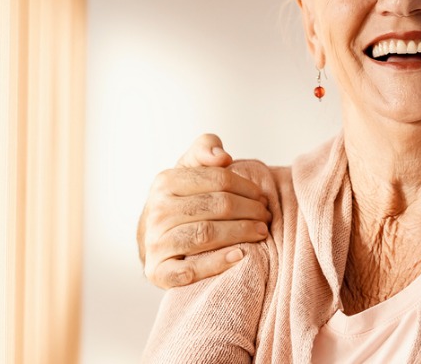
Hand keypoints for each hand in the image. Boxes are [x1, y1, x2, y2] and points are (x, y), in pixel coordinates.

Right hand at [137, 133, 277, 288]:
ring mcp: (156, 243)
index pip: (217, 180)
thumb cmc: (181, 201)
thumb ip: (204, 149)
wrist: (154, 240)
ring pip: (206, 235)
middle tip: (266, 216)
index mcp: (165, 182)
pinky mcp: (158, 272)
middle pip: (216, 207)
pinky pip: (190, 270)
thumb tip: (222, 157)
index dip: (246, 187)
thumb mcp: (188, 169)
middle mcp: (157, 212)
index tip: (262, 196)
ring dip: (240, 234)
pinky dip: (217, 264)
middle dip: (249, 211)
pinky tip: (239, 257)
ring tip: (261, 233)